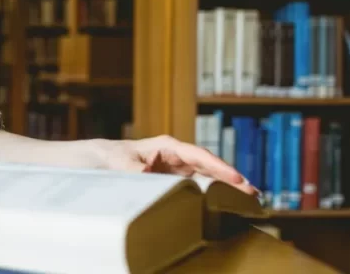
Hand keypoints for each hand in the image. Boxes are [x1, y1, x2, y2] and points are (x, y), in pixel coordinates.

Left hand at [92, 135, 258, 195]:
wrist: (97, 160)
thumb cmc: (109, 155)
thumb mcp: (118, 160)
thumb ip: (133, 166)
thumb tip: (148, 170)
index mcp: (167, 146)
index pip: (199, 156)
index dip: (219, 167)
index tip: (236, 179)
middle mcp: (176, 156)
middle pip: (209, 167)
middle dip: (231, 179)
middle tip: (253, 193)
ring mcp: (176, 169)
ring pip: (207, 178)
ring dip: (226, 188)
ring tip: (248, 200)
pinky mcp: (173, 181)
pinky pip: (196, 187)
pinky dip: (212, 194)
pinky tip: (226, 204)